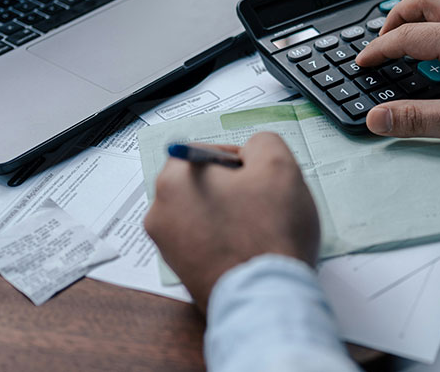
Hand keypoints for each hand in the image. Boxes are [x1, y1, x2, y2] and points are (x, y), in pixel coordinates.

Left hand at [144, 132, 319, 311]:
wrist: (268, 298)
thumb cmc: (269, 234)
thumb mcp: (278, 163)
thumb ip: (262, 142)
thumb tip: (253, 151)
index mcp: (174, 181)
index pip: (208, 151)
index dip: (241, 160)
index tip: (258, 176)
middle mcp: (160, 214)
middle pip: (205, 183)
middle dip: (236, 187)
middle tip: (263, 200)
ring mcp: (169, 248)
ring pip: (208, 212)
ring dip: (233, 213)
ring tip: (261, 227)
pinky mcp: (184, 273)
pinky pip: (208, 241)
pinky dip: (228, 240)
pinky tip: (252, 247)